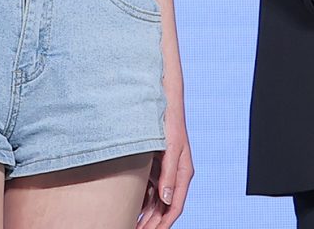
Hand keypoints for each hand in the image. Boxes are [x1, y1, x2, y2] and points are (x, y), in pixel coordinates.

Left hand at [139, 107, 192, 227]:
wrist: (162, 98)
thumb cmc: (170, 120)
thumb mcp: (171, 147)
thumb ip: (170, 174)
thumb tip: (167, 199)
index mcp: (183, 173)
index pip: (174, 207)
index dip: (163, 224)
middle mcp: (175, 174)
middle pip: (164, 207)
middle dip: (152, 223)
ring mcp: (164, 169)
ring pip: (156, 199)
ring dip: (146, 213)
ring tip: (131, 224)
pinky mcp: (155, 162)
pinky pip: (148, 186)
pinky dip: (141, 198)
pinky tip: (129, 206)